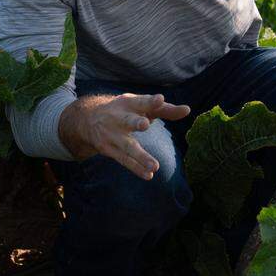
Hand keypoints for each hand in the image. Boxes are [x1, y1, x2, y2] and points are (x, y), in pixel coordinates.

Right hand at [58, 93, 190, 179]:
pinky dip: (136, 168)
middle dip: (135, 122)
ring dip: (140, 156)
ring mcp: (112, 135)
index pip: (141, 102)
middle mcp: (118, 118)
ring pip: (127, 146)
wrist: (88, 119)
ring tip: (154, 166)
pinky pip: (124, 160)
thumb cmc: (124, 110)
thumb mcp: (140, 105)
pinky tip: (149, 175)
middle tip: (145, 124)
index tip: (160, 100)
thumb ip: (164, 109)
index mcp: (128, 103)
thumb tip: (187, 110)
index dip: (150, 102)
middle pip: (128, 120)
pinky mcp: (108, 150)